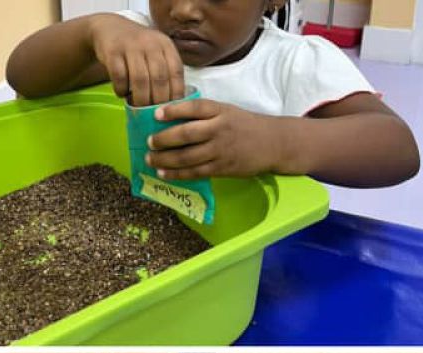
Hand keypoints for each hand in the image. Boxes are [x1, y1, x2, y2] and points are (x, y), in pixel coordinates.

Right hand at [88, 13, 184, 106]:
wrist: (109, 28)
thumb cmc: (138, 49)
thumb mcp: (157, 54)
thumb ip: (167, 73)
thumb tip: (175, 105)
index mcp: (166, 45)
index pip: (177, 72)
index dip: (176, 93)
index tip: (172, 109)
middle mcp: (151, 43)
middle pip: (159, 79)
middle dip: (158, 100)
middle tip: (154, 113)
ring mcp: (131, 46)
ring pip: (140, 79)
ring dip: (140, 98)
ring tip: (138, 107)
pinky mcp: (112, 51)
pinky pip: (119, 76)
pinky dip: (121, 89)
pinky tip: (122, 94)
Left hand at [147, 100, 296, 179]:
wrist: (273, 143)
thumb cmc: (245, 125)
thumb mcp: (227, 111)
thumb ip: (204, 113)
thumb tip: (171, 117)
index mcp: (220, 111)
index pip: (194, 108)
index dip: (173, 110)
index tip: (156, 114)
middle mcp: (219, 130)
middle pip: (186, 134)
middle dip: (164, 139)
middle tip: (149, 142)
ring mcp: (221, 151)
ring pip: (187, 156)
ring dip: (165, 159)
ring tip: (151, 159)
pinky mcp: (223, 168)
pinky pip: (196, 172)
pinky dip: (178, 173)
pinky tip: (164, 173)